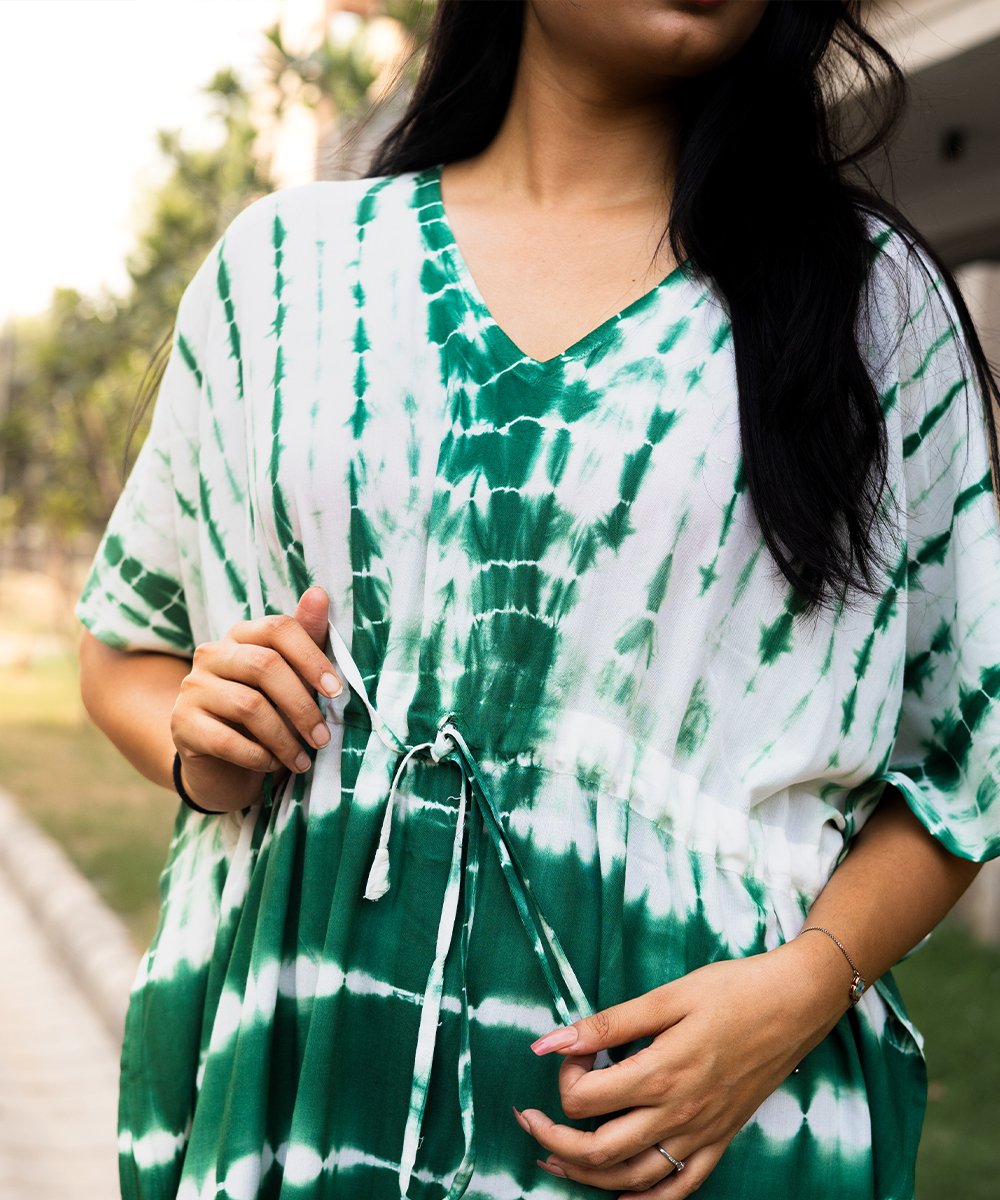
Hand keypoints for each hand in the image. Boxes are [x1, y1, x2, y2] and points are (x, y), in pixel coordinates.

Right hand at [170, 586, 341, 812]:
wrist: (222, 763)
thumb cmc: (267, 714)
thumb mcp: (291, 679)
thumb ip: (307, 639)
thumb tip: (320, 592)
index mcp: (242, 635)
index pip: (278, 628)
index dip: (311, 657)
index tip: (336, 691)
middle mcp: (212, 654)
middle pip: (265, 666)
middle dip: (302, 705)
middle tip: (323, 737)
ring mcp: (192, 688)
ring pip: (248, 705)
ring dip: (284, 739)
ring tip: (304, 760)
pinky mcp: (181, 725)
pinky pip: (226, 740)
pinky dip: (257, 757)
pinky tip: (272, 766)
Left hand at [513, 937, 851, 1197]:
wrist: (797, 1002)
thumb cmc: (732, 990)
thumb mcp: (668, 996)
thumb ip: (608, 1023)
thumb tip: (549, 1040)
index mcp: (661, 1073)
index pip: (585, 1099)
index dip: (564, 1077)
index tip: (571, 1052)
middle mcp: (678, 1114)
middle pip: (599, 1150)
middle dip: (554, 1137)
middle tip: (529, 1118)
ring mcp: (702, 1134)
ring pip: (632, 1179)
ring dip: (586, 1175)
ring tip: (555, 1157)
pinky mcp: (721, 1140)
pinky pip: (681, 1189)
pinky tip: (622, 1196)